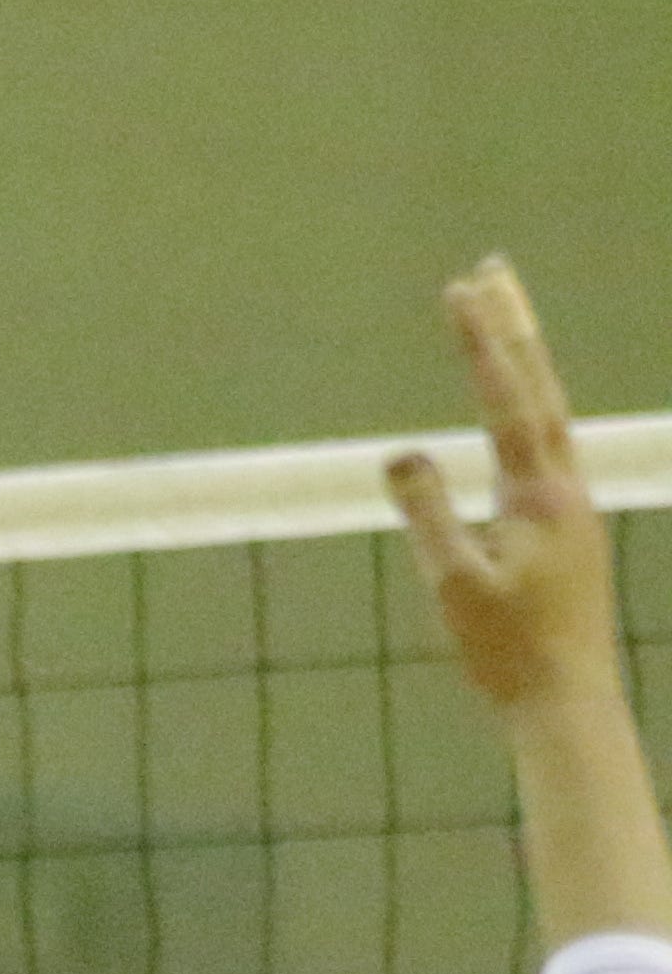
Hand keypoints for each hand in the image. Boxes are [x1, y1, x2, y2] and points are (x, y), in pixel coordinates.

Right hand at [397, 263, 618, 716]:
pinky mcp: (570, 532)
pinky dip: (530, 410)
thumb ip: (427, 515)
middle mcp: (565, 489)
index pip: (507, 400)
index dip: (482, 343)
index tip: (460, 289)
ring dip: (525, 364)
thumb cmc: (506, 653)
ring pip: (549, 416)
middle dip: (513, 327)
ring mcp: (573, 509)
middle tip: (493, 269)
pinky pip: (548, 449)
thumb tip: (399, 455)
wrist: (569, 703)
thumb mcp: (452, 585)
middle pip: (540, 389)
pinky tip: (518, 414)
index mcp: (538, 496)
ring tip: (505, 322)